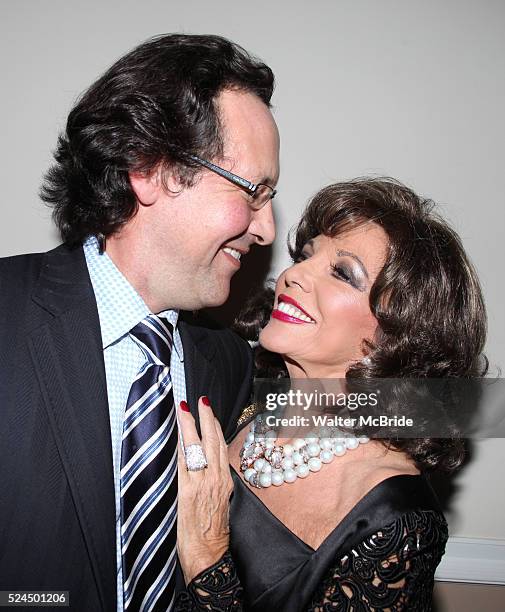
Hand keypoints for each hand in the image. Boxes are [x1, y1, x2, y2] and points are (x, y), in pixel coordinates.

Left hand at [177, 396, 233, 584]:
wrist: (209, 557)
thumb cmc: (213, 535)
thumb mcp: (219, 504)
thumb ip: (213, 483)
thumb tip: (203, 468)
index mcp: (225, 481)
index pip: (221, 446)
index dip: (215, 427)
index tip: (209, 412)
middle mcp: (216, 479)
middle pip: (213, 441)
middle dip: (207, 418)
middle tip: (201, 400)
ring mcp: (203, 484)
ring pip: (199, 448)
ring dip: (191, 426)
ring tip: (186, 409)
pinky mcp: (188, 492)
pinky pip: (184, 463)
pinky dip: (181, 446)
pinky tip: (176, 434)